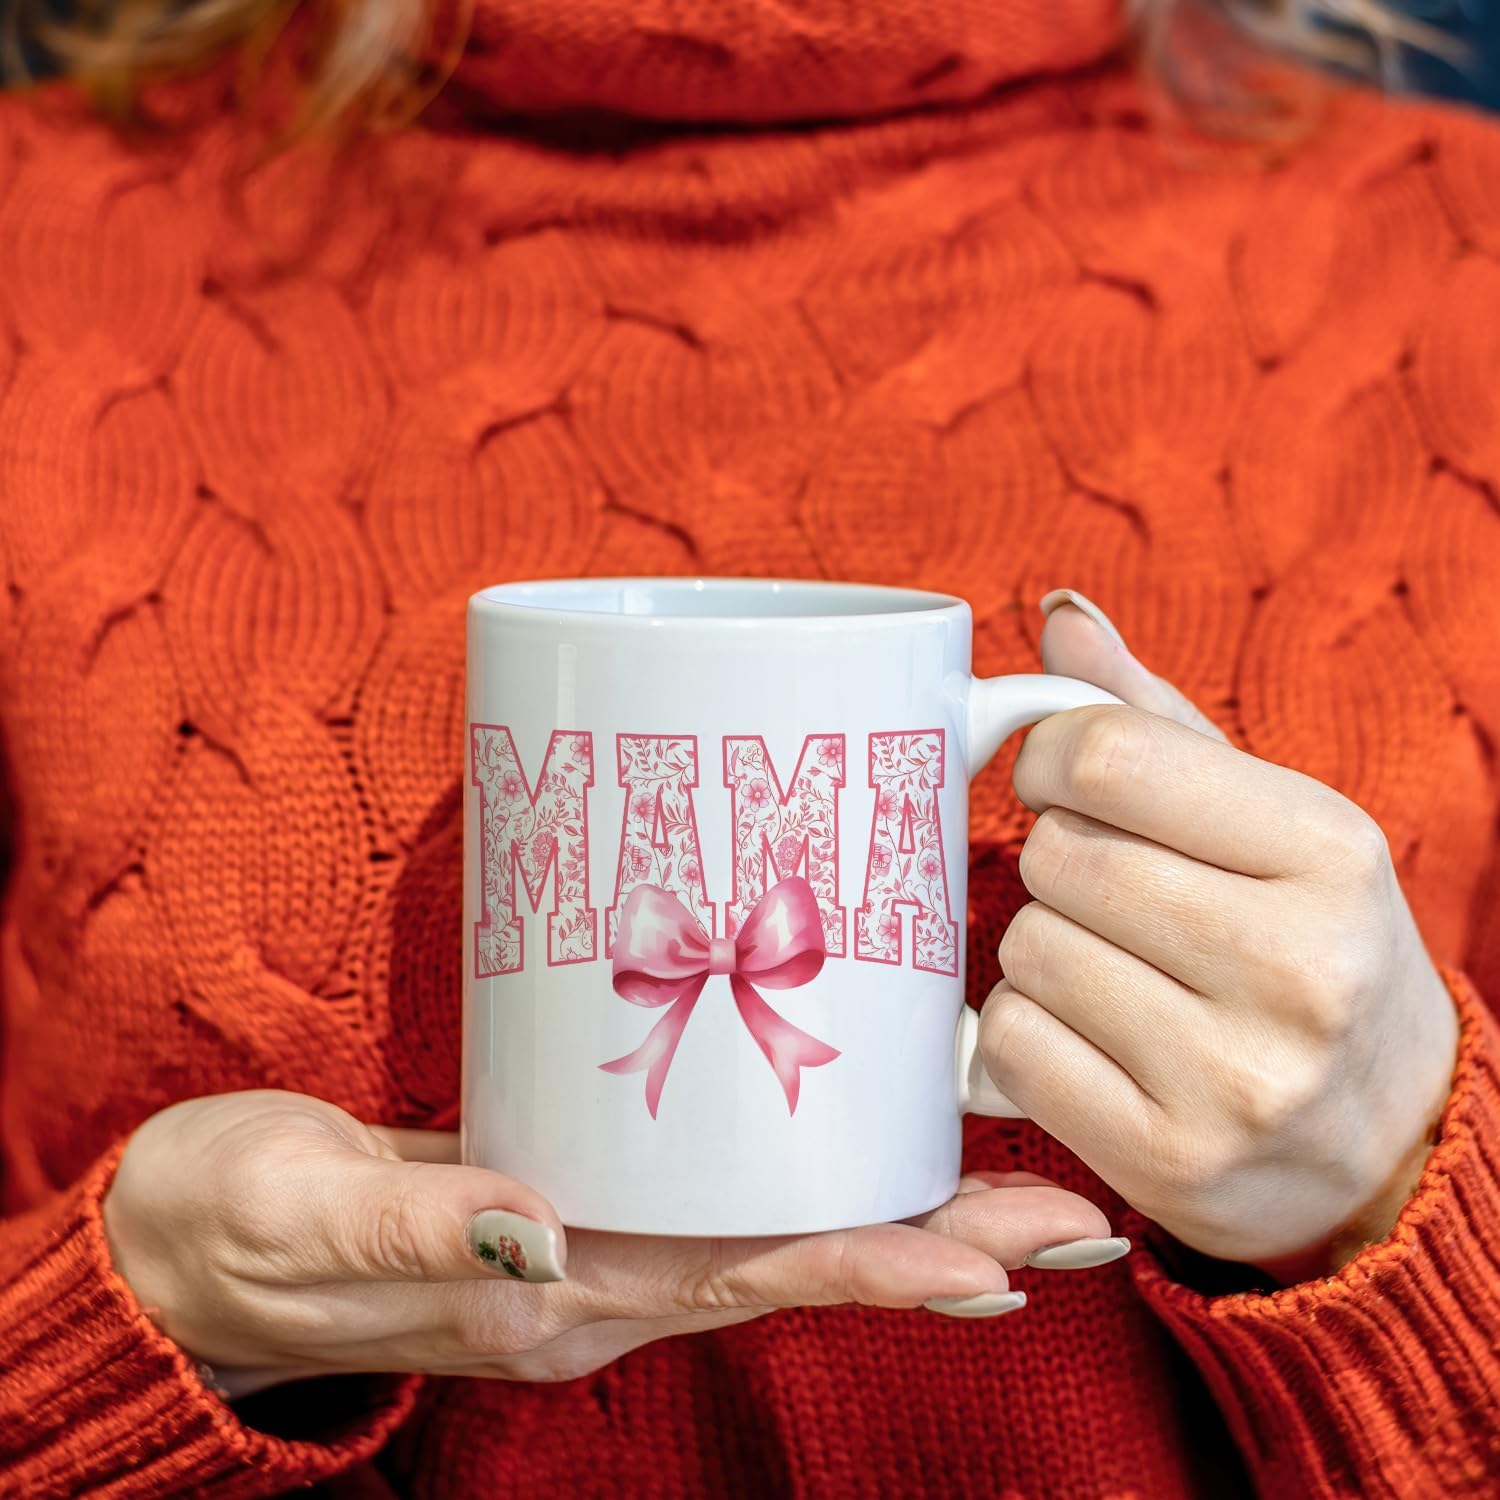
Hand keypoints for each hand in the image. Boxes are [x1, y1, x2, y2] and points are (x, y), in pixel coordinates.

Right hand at [103, 1090, 1120, 1396]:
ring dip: (905, 1221)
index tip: (996, 1263)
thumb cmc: (240, 1226)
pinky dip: (816, 1190)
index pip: (741, 1282)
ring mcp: (598, 1254)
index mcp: (550, 1300)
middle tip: (1077, 1223)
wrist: (193, 1246)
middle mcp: (600, 1288)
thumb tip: (536, 1226)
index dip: (871, 1266)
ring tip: (1026, 1197)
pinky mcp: (585, 1204)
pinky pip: (725, 1206)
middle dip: (941, 1247)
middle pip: (798, 1265)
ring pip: (780, 1240)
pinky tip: (871, 1155)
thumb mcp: (302, 1211)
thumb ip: (416, 1223)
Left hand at [977, 591, 1458, 1276]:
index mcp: (1331, 850)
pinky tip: (1086, 1040)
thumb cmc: (1307, 948)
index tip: (1057, 782)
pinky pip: (1010, 1048)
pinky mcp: (1172, 1162)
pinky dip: (1022, 1034)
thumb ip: (1156, 718)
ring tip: (1110, 972)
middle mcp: (1300, 968)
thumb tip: (1059, 612)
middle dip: (1053, 864)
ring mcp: (1238, 1079)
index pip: (1106, 756)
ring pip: (1024, 952)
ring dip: (1037, 951)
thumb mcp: (1271, 822)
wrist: (1389, 1139)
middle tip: (1104, 894)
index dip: (1048, 759)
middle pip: (1056, 858)